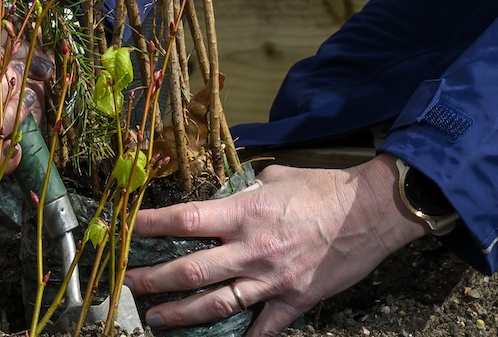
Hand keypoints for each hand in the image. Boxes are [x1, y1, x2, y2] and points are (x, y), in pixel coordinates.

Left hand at [123, 154, 427, 336]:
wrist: (372, 212)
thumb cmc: (326, 188)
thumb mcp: (278, 177)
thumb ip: (248, 187)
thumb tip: (230, 190)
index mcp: (244, 213)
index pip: (184, 220)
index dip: (149, 226)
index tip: (125, 229)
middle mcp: (251, 249)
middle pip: (189, 270)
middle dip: (153, 280)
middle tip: (128, 284)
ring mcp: (271, 280)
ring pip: (216, 305)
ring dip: (181, 315)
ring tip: (156, 319)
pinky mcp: (294, 301)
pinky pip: (263, 328)